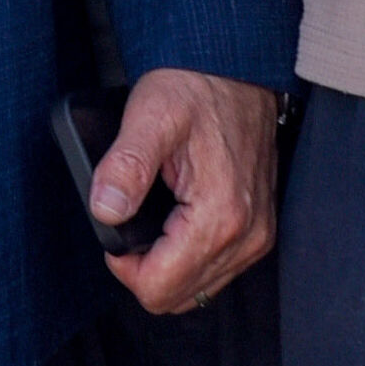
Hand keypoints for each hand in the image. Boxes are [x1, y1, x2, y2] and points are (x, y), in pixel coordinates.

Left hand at [92, 70, 286, 313]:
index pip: (160, 288)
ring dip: (166, 266)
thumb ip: (126, 164)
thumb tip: (105, 209)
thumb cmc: (194, 86)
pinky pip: (216, 270)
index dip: (124, 268)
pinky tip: (173, 224)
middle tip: (129, 220)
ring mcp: (258, 236)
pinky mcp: (259, 230)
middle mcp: (247, 236)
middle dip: (144, 269)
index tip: (115, 226)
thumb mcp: (150, 114)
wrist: (235, 68)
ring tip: (151, 220)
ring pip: (197, 289)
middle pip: (178, 297)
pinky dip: (187, 258)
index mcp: (221, 215)